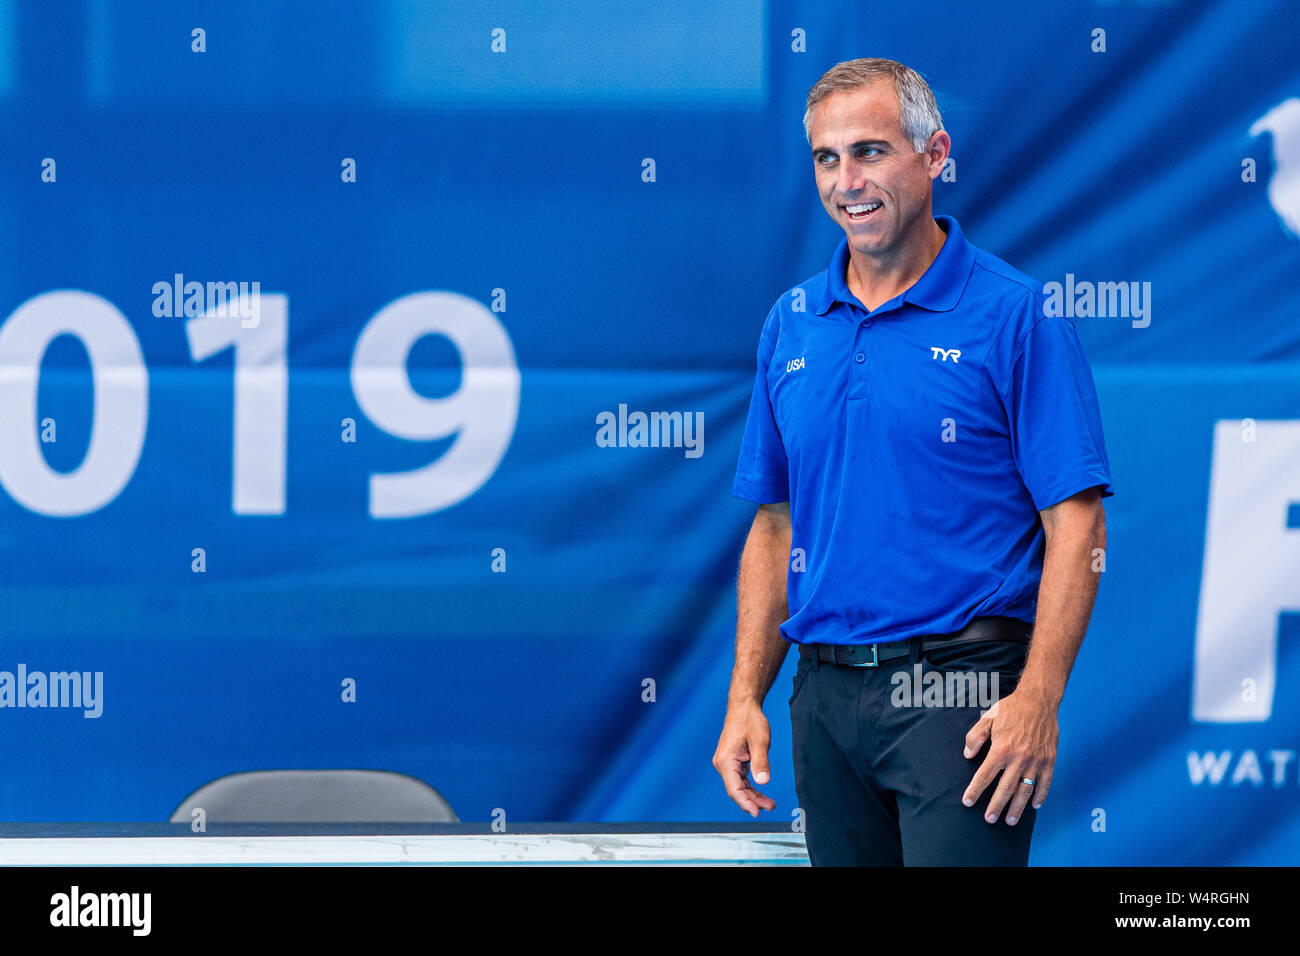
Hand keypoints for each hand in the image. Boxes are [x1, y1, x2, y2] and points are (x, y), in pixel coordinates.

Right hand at [712, 701, 776, 817]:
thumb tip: (763, 782)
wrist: (744, 707)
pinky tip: (761, 792)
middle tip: (771, 806)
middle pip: (737, 790)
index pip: (734, 789)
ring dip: (753, 795)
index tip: (757, 812)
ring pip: (739, 786)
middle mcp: (723, 764)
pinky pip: (741, 779)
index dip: (746, 803)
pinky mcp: (733, 761)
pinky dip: (751, 786)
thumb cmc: (750, 721)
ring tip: (770, 803)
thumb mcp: (760, 741)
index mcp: (726, 760)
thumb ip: (760, 762)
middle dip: (753, 801)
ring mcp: (727, 763)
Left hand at [960, 690, 1057, 825]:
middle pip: (1005, 788)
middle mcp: (1019, 758)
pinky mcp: (1049, 760)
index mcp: (1001, 748)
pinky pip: (1045, 782)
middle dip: (996, 806)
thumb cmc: (1012, 709)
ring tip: (1010, 821)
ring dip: (1017, 808)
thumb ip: (975, 737)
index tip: (968, 802)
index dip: (975, 790)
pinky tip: (1035, 806)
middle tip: (989, 819)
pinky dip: (1041, 796)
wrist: (1039, 700)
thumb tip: (968, 754)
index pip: (984, 775)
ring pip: (1025, 790)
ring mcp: (1036, 761)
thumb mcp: (987, 718)